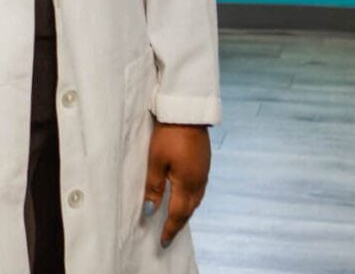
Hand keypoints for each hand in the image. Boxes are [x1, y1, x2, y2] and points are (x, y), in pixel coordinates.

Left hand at [142, 122, 209, 247]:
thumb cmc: (168, 134)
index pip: (178, 213)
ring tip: (176, 218)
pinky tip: (185, 194)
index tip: (163, 242)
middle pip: (189, 209)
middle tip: (169, 233)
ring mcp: (203, 171)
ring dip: (186, 211)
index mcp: (188, 183)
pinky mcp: (204, 161)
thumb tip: (150, 211)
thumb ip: (154, 186)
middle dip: (179, 222)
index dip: (170, 229)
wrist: (187, 111)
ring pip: (196, 199)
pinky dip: (191, 198)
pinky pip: (199, 188)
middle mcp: (199, 181)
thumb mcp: (155, 160)